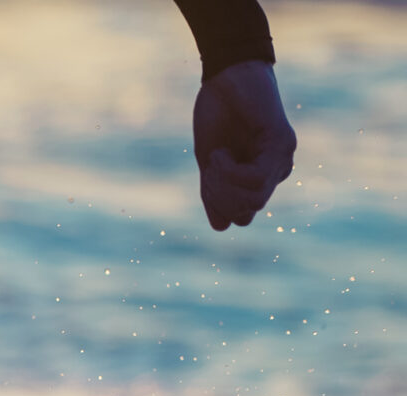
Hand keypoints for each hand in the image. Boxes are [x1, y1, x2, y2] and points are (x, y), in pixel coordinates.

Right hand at [192, 60, 295, 229]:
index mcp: (259, 176)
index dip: (216, 205)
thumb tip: (222, 227)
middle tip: (208, 170)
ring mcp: (283, 158)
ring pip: (252, 200)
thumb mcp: (210, 161)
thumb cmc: (218, 114)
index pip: (240, 216)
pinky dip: (229, 171)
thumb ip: (216, 192)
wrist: (227, 76)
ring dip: (223, 185)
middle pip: (247, 212)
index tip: (205, 177)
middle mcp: (277, 170)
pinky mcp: (282, 143)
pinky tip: (221, 153)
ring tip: (216, 158)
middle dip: (219, 198)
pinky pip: (254, 180)